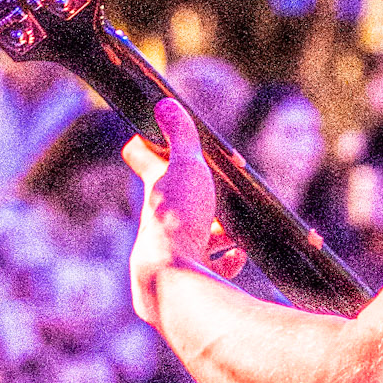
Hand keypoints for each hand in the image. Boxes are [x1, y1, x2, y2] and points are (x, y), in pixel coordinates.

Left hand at [123, 99, 244, 326]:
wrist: (173, 280)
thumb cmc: (177, 220)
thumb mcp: (184, 169)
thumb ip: (180, 137)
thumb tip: (165, 102)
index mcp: (156, 196)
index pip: (144, 161)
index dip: (147, 148)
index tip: (149, 140)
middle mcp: (160, 225)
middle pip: (176, 204)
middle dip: (198, 198)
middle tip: (217, 192)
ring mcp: (175, 253)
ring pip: (196, 238)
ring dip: (217, 232)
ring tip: (235, 229)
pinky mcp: (193, 278)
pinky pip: (213, 268)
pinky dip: (228, 260)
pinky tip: (238, 255)